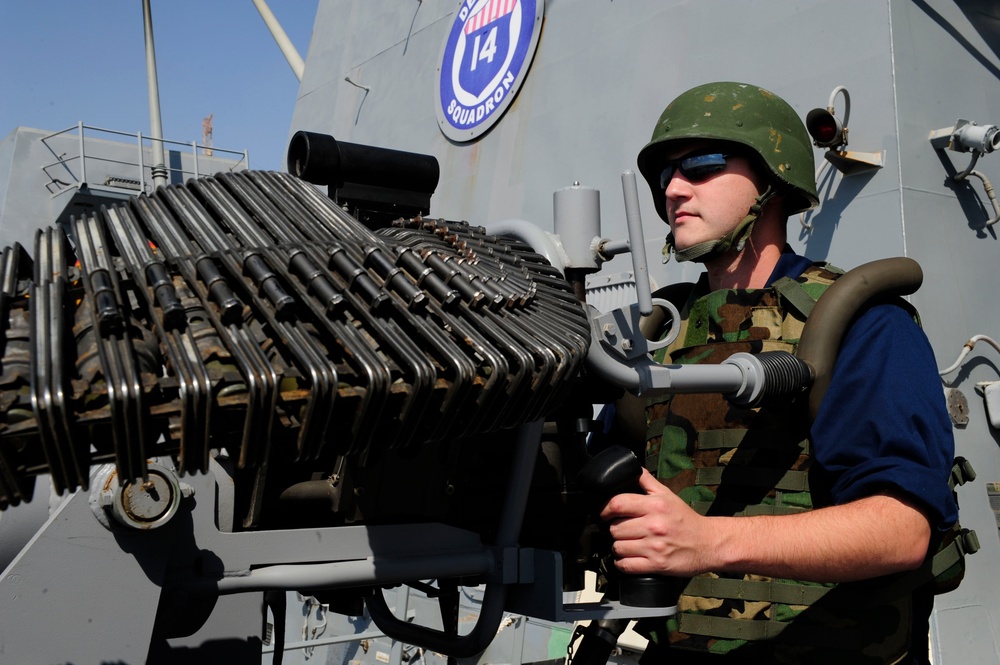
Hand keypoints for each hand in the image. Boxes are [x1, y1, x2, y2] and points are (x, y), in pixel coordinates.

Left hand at [599, 468, 715, 576]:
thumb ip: (646, 480)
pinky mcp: (657, 565)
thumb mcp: (667, 495)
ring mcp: (655, 547)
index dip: (605, 509)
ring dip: (618, 547)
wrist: (709, 543)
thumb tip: (631, 467)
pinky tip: (628, 558)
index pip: (617, 504)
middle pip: (615, 528)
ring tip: (627, 544)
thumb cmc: (686, 520)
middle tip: (622, 530)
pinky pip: (626, 565)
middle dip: (614, 530)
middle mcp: (654, 526)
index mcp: (655, 506)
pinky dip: (622, 563)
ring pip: (618, 547)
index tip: (604, 514)